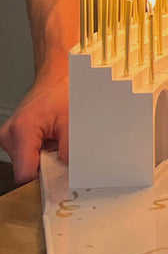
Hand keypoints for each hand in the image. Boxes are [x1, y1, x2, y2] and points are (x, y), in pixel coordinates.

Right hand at [0, 66, 68, 183]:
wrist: (58, 75)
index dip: (43, 179)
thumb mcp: (72, 122)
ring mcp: (9, 136)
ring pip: (27, 162)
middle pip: (26, 169)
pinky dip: (41, 150)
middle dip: (46, 166)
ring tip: (57, 139)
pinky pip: (27, 153)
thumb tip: (70, 172)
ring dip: (44, 157)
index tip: (59, 178)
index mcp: (22, 131)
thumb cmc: (64, 91)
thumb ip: (70, 150)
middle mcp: (9, 135)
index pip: (25, 173)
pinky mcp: (14, 136)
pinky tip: (51, 137)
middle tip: (63, 152)